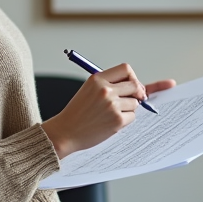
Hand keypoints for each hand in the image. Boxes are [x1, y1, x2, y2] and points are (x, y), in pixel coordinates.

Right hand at [41, 65, 173, 158]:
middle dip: (137, 92)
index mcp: (97, 80)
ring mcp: (112, 105)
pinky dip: (125, 119)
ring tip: (112, 113)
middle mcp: (105, 90)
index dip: (132, 76)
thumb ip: (108, 84)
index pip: (125, 69)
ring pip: (135, 103)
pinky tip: (111, 122)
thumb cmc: (77, 113)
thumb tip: (134, 85)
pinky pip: (132, 116)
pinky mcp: (117, 120)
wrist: (66, 132)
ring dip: (128, 108)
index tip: (133, 84)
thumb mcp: (88, 90)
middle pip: (134, 85)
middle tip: (135, 98)